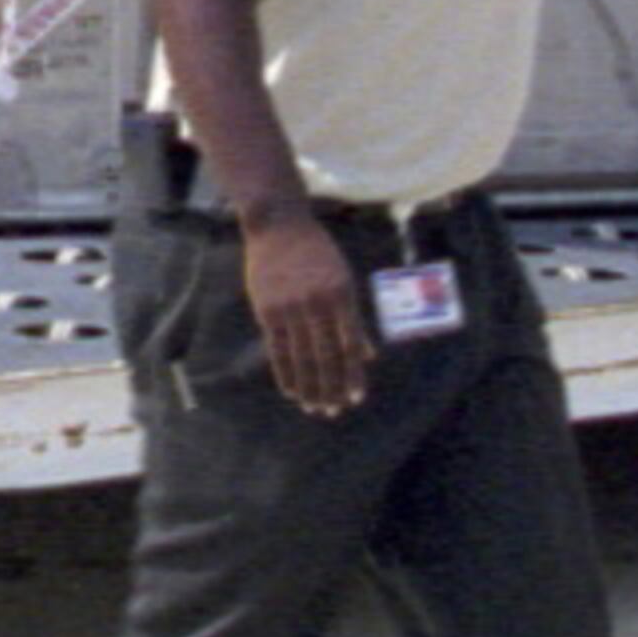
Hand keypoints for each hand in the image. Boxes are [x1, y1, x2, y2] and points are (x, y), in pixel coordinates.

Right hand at [240, 205, 371, 418]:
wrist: (278, 225)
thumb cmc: (317, 252)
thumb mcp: (343, 278)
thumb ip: (354, 319)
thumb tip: (369, 356)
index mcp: (341, 294)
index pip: (350, 345)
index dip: (353, 374)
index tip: (356, 398)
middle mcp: (317, 302)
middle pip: (326, 356)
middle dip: (331, 388)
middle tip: (333, 411)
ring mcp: (291, 307)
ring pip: (302, 358)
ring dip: (309, 388)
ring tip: (314, 408)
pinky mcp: (268, 310)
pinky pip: (277, 350)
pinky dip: (286, 374)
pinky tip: (292, 391)